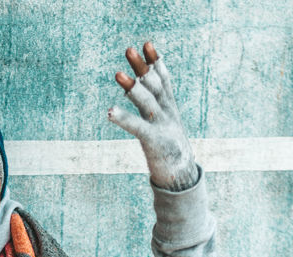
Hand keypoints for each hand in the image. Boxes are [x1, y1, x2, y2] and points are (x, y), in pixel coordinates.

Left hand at [108, 42, 198, 191]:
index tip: (147, 44)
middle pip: (153, 86)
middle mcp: (166, 113)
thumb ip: (153, 106)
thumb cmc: (169, 149)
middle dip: (141, 68)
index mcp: (169, 108)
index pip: (163, 80)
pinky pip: (137, 127)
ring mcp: (161, 126)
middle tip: (129, 50)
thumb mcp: (164, 124)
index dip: (156, 63)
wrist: (182, 176)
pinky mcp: (154, 141)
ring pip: (146, 103)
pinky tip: (110, 111)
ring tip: (118, 74)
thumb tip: (140, 91)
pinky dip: (124, 119)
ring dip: (132, 88)